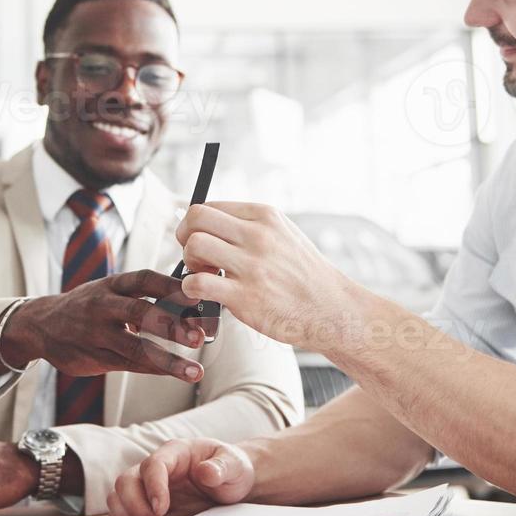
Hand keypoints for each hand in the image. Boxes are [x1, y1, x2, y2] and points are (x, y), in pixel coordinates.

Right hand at [0, 269, 206, 380]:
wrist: (41, 325)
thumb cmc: (88, 305)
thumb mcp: (108, 290)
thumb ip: (142, 296)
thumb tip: (189, 301)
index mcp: (111, 284)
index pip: (144, 279)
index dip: (171, 286)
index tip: (197, 295)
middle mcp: (103, 306)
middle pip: (140, 312)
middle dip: (171, 325)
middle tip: (198, 336)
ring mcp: (97, 334)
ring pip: (136, 348)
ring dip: (168, 361)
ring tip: (194, 372)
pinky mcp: (95, 358)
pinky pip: (129, 365)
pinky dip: (154, 369)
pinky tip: (175, 374)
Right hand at [107, 439, 255, 515]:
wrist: (230, 484)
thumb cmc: (231, 470)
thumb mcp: (235, 465)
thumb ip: (222, 466)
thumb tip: (206, 472)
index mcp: (175, 453)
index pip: (153, 464)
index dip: (153, 486)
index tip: (161, 508)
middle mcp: (155, 469)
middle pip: (126, 480)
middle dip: (135, 505)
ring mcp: (147, 488)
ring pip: (118, 496)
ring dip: (128, 515)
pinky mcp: (146, 506)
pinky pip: (122, 512)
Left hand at [175, 203, 362, 350]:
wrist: (331, 309)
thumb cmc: (305, 274)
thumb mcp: (284, 233)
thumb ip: (251, 225)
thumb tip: (211, 221)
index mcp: (265, 216)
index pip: (209, 206)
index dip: (195, 225)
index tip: (202, 241)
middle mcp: (258, 236)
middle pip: (196, 218)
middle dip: (184, 237)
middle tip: (196, 257)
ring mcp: (252, 266)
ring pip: (194, 246)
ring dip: (189, 262)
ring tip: (205, 275)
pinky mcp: (246, 297)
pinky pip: (197, 283)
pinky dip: (191, 288)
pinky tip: (204, 294)